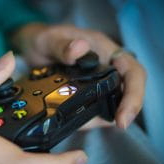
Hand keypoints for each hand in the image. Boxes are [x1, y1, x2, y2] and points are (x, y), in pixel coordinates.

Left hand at [14, 24, 145, 128]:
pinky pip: (93, 107)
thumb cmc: (42, 38)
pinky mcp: (84, 92)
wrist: (29, 48)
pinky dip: (89, 117)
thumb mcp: (48, 39)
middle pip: (128, 89)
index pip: (131, 69)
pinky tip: (77, 122)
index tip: (123, 114)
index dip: (134, 92)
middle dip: (126, 108)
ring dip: (105, 116)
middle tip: (118, 124)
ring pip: (111, 102)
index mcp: (102, 49)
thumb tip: (80, 47)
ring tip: (86, 123)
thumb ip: (61, 45)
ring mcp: (94, 81)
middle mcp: (104, 66)